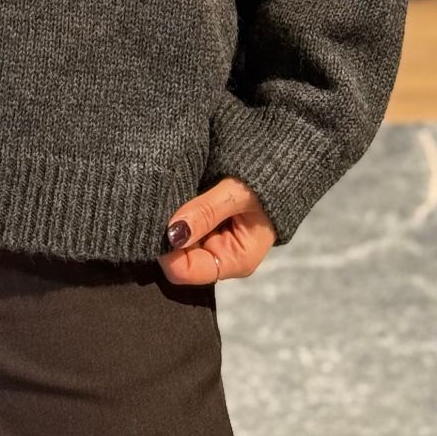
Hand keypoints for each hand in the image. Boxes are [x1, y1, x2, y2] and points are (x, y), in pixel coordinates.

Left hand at [157, 176, 277, 282]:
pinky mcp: (206, 226)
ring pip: (176, 240)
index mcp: (234, 261)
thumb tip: (173, 234)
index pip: (184, 270)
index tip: (154, 223)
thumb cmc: (266, 182)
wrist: (281, 165)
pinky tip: (173, 195)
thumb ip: (206, 212)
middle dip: (165, 234)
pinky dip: (175, 212)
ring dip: (169, 221)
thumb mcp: (237, 195)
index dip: (165, 250)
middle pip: (176, 256)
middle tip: (157, 206)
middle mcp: (220, 256)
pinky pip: (182, 225)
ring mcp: (212, 242)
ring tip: (167, 196)